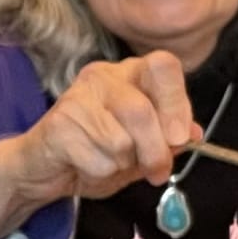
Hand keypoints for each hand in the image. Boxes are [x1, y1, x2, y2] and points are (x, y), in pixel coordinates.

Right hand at [0, 51, 197, 236]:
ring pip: (121, 140)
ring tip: (108, 162)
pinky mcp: (59, 124)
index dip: (177, 103)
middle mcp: (102, 76)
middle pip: (142, 111)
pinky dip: (100, 172)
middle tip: (157, 171)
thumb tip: (194, 133)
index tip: (180, 138)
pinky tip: (84, 164)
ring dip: (122, 164)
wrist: (43, 168)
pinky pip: (98, 158)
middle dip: (155, 150)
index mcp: (128, 74)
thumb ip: (168, 139)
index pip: (164, 66)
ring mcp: (77, 97)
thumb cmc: (94, 153)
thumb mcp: (141, 148)